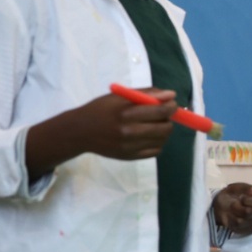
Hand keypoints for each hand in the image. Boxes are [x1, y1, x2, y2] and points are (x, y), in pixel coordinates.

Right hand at [26, 89, 176, 178]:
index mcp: (126, 112)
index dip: (171, 107)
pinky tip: (147, 136)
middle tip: (162, 115)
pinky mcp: (130, 157)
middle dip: (168, 120)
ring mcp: (130, 146)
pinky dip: (156, 143)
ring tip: (152, 125)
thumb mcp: (120, 96)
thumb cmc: (101, 109)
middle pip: (164, 128)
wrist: (80, 132)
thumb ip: (146, 94)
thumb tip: (171, 95)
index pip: (160, 111)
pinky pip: (155, 151)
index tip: (172, 104)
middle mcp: (129, 131)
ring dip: (163, 132)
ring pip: (162, 140)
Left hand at [213, 182, 251, 235]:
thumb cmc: (234, 194)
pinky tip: (232, 216)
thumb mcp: (238, 188)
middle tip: (233, 203)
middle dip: (236, 207)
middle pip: (249, 212)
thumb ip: (248, 189)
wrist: (225, 204)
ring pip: (241, 221)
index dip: (247, 200)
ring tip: (232, 209)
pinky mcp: (249, 230)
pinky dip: (230, 220)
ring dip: (233, 214)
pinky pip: (236, 227)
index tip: (241, 197)